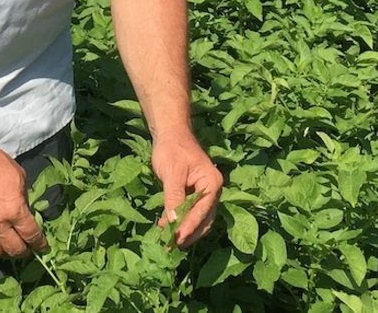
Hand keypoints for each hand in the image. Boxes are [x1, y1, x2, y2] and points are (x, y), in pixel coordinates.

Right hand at [0, 141, 47, 258]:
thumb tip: (25, 210)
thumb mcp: (19, 177)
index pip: (31, 234)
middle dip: (23, 251)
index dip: (39, 243)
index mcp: (15, 210)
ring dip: (4, 251)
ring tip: (7, 247)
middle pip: (14, 249)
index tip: (42, 246)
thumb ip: (23, 198)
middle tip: (26, 249)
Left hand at [152, 129, 222, 247]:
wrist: (170, 132)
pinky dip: (179, 220)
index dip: (189, 227)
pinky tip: (164, 226)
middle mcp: (212, 191)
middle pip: (203, 219)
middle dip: (188, 233)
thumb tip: (173, 221)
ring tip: (167, 241)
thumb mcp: (172, 172)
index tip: (176, 239)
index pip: (202, 211)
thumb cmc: (172, 148)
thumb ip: (174, 196)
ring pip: (197, 218)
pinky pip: (189, 211)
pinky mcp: (194, 194)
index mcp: (212, 183)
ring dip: (183, 230)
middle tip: (171, 246)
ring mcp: (204, 193)